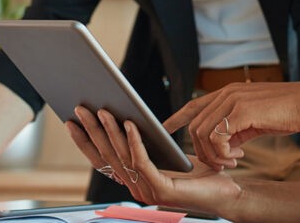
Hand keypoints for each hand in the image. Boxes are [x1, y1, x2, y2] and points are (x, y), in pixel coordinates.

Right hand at [66, 106, 239, 215]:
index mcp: (134, 180)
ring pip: (122, 157)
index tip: (72, 121)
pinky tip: (131, 124)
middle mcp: (136, 188)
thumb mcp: (166, 153)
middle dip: (92, 131)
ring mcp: (147, 191)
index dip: (85, 141)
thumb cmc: (200, 172)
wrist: (227, 191)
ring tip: (104, 110)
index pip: (102, 160)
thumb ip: (146, 143)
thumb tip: (126, 117)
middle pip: (107, 156)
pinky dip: (134, 141)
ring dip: (110, 132)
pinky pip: (142, 161)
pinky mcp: (162, 190)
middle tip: (81, 108)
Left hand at [163, 82, 299, 170]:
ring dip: (214, 155)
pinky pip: (217, 137)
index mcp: (229, 92)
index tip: (164, 128)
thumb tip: (224, 144)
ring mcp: (232, 100)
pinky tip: (239, 155)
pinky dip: (222, 152)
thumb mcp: (255, 119)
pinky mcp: (241, 111)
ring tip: (232, 161)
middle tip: (222, 163)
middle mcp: (227, 93)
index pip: (194, 104)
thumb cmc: (287, 112)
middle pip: (195, 126)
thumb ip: (236, 127)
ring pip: (202, 133)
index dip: (177, 118)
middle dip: (203, 151)